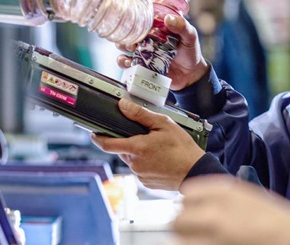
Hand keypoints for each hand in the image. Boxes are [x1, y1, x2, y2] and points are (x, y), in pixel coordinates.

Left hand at [90, 98, 204, 190]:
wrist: (196, 172)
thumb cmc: (182, 149)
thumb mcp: (163, 124)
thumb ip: (140, 115)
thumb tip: (123, 106)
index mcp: (137, 148)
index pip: (107, 144)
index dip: (97, 138)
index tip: (93, 132)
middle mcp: (135, 164)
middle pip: (122, 150)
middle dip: (128, 142)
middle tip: (145, 136)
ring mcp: (140, 175)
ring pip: (131, 160)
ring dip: (138, 153)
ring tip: (156, 148)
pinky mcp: (146, 183)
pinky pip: (140, 170)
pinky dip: (145, 163)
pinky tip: (159, 159)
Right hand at [116, 15, 209, 90]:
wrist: (191, 75)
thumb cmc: (190, 52)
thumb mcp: (190, 36)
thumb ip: (182, 26)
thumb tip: (168, 19)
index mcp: (156, 28)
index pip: (140, 19)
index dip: (134, 19)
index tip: (134, 23)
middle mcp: (146, 38)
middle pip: (129, 32)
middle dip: (126, 35)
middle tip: (133, 41)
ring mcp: (143, 52)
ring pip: (123, 46)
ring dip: (122, 47)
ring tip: (131, 50)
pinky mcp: (141, 65)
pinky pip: (126, 63)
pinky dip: (123, 62)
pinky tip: (129, 62)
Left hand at [173, 175, 289, 244]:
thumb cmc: (278, 221)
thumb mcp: (249, 196)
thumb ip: (221, 197)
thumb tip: (197, 203)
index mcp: (224, 191)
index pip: (188, 194)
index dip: (190, 205)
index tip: (193, 211)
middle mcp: (215, 210)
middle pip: (179, 218)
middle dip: (184, 225)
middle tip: (193, 232)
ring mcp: (214, 233)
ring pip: (181, 237)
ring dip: (187, 239)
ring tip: (201, 240)